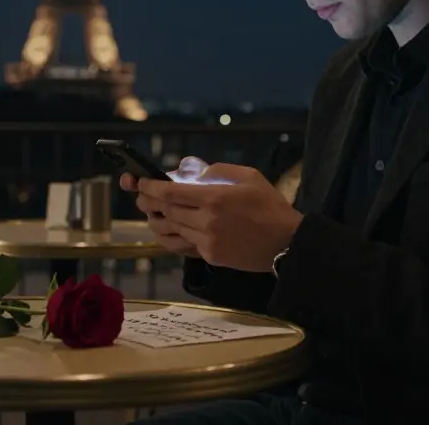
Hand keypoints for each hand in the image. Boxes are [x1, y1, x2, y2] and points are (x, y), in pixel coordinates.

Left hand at [134, 162, 303, 271]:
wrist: (287, 243)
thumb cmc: (270, 206)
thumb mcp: (249, 176)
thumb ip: (219, 171)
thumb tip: (195, 173)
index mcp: (215, 197)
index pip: (170, 192)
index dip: (150, 187)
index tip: (141, 181)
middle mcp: (206, 220)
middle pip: (165, 211)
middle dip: (148, 202)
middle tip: (141, 195)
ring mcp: (207, 241)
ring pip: (170, 230)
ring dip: (156, 220)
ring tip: (151, 213)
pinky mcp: (211, 256)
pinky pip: (183, 245)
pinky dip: (172, 235)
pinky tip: (170, 230)